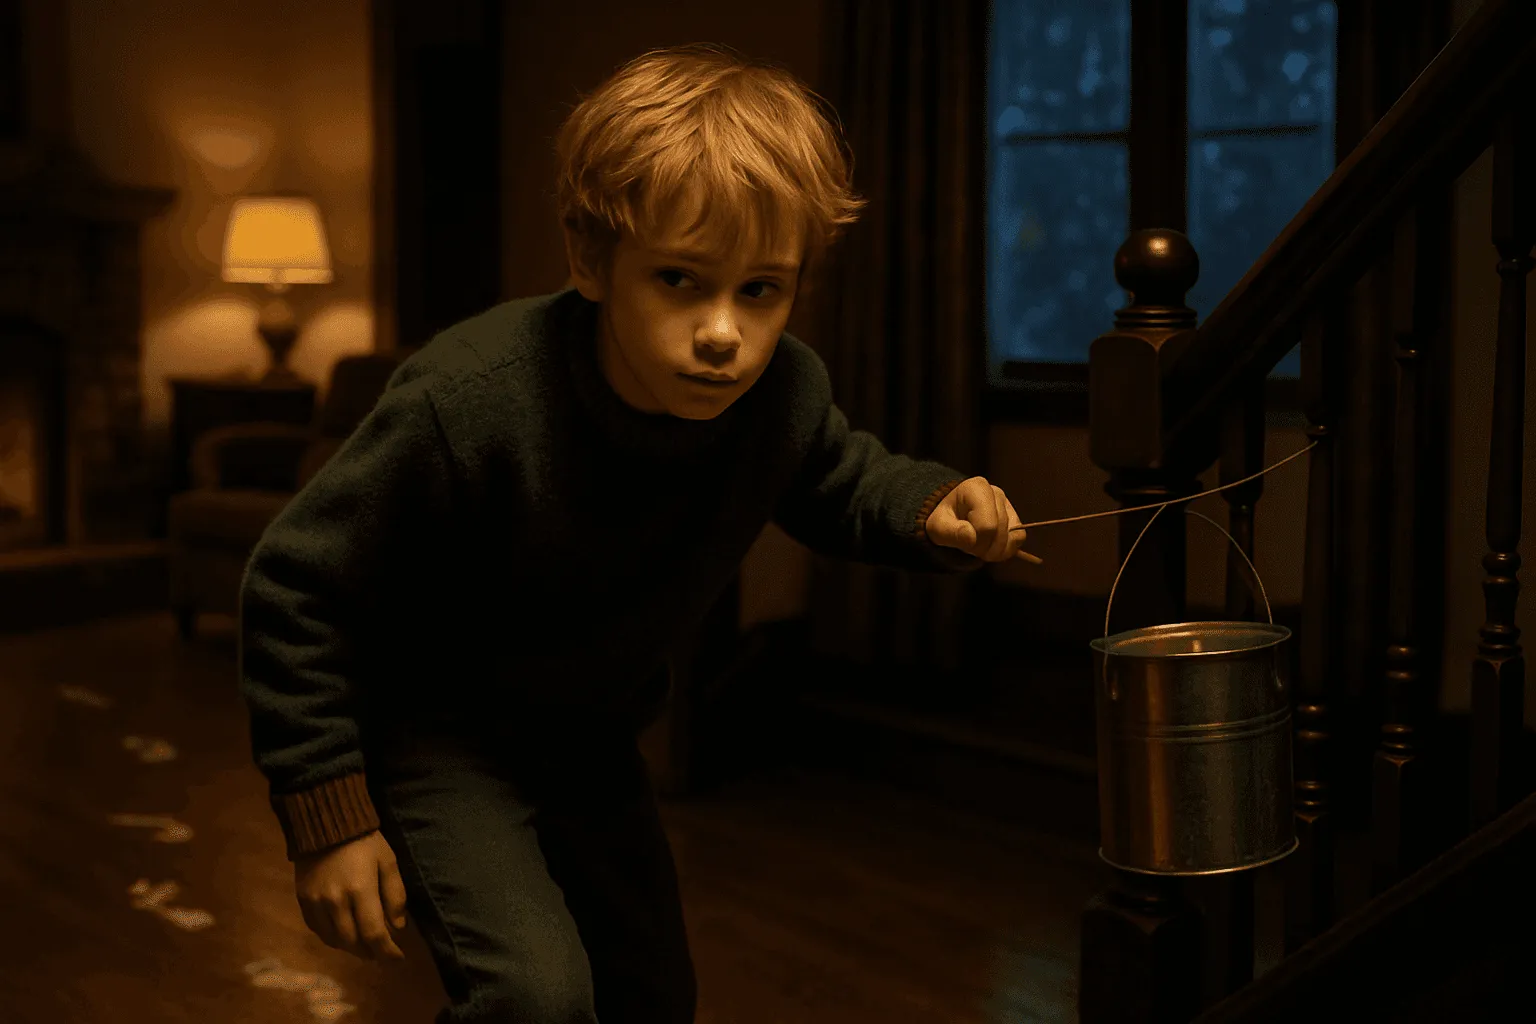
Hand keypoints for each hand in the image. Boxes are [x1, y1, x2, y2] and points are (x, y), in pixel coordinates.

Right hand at [295, 830, 408, 960]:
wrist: (325, 822)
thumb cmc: (364, 841)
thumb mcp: (388, 861)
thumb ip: (395, 894)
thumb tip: (397, 927)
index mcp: (361, 891)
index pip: (375, 934)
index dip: (387, 952)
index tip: (398, 958)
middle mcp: (336, 902)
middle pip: (353, 943)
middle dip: (371, 953)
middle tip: (382, 952)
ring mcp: (316, 903)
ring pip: (334, 940)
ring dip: (352, 948)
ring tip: (365, 946)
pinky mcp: (303, 901)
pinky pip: (318, 930)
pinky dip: (333, 938)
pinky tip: (343, 935)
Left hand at [925, 476, 1041, 563]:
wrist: (950, 518)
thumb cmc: (943, 520)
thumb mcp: (938, 527)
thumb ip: (952, 532)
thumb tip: (971, 537)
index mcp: (977, 489)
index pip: (987, 525)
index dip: (977, 542)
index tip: (964, 542)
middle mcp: (996, 493)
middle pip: (1000, 532)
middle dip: (984, 547)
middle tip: (969, 546)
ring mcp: (1008, 505)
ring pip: (1012, 537)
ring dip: (994, 550)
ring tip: (978, 545)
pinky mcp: (1015, 517)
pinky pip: (1019, 538)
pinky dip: (1006, 549)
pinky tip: (991, 548)